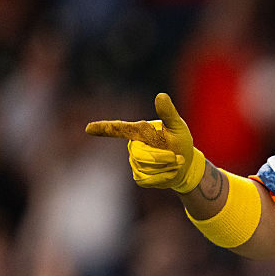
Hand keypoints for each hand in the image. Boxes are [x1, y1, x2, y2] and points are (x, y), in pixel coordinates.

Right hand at [85, 93, 205, 192]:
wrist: (186, 164)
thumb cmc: (180, 141)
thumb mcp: (177, 126)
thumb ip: (168, 113)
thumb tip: (161, 95)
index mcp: (139, 130)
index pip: (119, 128)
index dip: (104, 128)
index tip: (88, 128)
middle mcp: (134, 145)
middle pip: (142, 155)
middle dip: (163, 158)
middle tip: (177, 157)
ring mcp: (135, 162)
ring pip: (146, 169)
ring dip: (166, 167)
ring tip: (175, 162)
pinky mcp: (140, 177)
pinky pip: (149, 180)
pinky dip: (164, 177)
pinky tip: (170, 172)